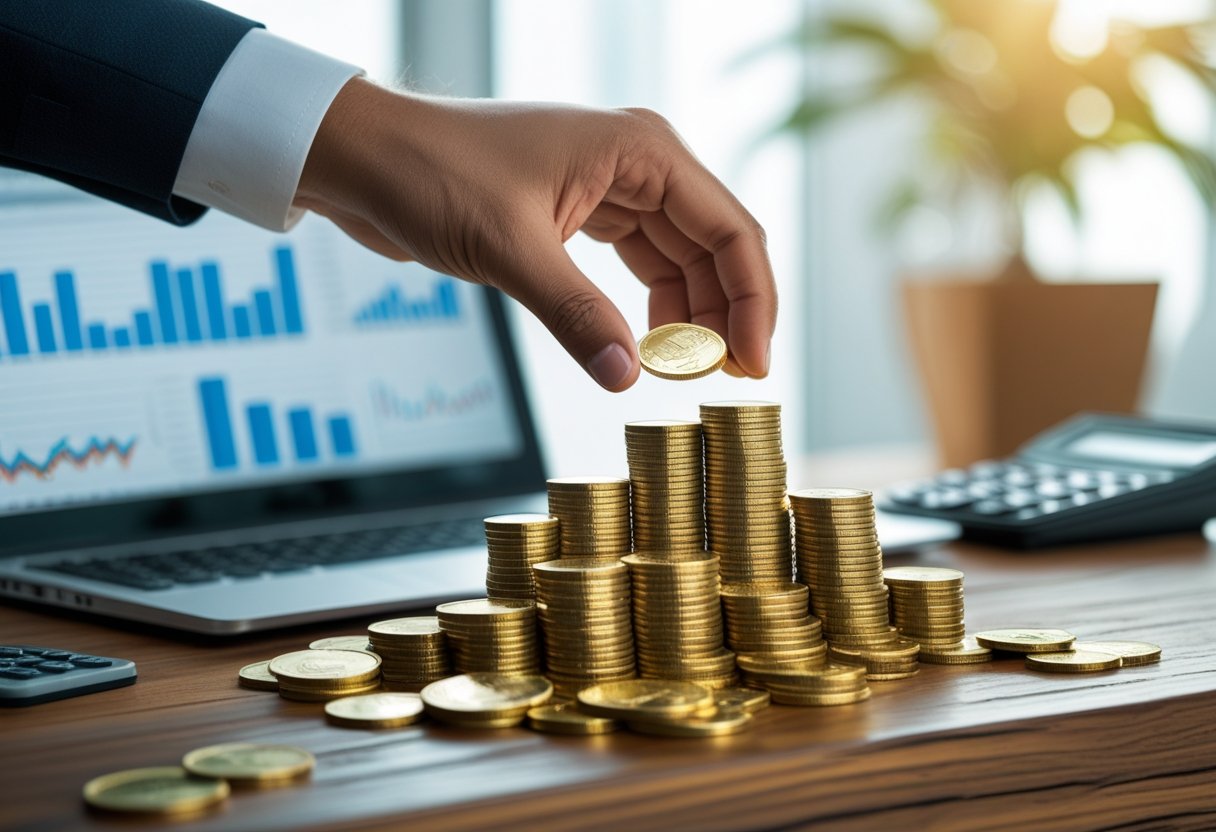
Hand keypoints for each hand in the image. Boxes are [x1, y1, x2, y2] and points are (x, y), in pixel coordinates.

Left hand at [295, 78, 776, 390]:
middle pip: (714, 248)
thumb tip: (628, 380)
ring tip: (683, 375)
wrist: (364, 159)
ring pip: (680, 261)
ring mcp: (612, 187)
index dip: (751, 303)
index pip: (730, 231)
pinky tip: (645, 349)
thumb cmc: (430, 174)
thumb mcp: (509, 250)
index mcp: (640, 150)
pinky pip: (640, 266)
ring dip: (689, 318)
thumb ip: (575, 316)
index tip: (751, 367)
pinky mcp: (582, 215)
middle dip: (724, 317)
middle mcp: (638, 162)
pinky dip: (650, 310)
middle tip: (720, 384)